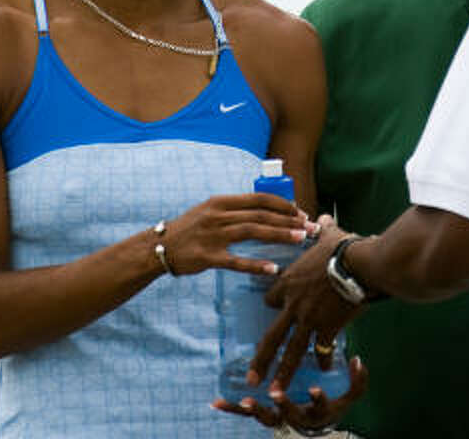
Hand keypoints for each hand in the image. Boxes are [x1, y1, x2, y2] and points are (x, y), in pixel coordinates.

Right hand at [162, 193, 314, 275]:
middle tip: (309, 227)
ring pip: (253, 232)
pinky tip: (272, 269)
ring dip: (279, 235)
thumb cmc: (189, 229)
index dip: (282, 204)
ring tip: (300, 239)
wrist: (158, 247)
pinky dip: (255, 265)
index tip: (300, 212)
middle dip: (289, 220)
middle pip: (260, 215)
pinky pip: (235, 261)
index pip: (258, 198)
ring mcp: (213, 236)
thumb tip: (266, 210)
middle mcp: (218, 215)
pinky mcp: (208, 257)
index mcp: (221, 202)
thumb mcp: (210, 211)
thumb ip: (235, 210)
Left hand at [213, 355, 367, 432]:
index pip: (320, 405)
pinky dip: (231, 409)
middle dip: (284, 405)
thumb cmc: (332, 407)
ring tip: (242, 402)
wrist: (316, 427)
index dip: (318, 399)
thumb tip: (359, 360)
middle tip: (276, 395)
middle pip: (289, 414)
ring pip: (266, 417)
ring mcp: (280, 418)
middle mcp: (297, 418)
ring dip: (255, 409)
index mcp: (318, 412)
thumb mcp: (350, 397)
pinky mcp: (266, 414)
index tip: (316, 389)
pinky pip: (246, 414)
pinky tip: (216, 402)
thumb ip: (358, 381)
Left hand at [250, 216, 366, 393]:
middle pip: (272, 336)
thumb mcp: (329, 235)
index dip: (274, 303)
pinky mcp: (327, 327)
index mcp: (288, 282)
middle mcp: (293, 304)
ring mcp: (309, 318)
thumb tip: (322, 219)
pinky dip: (325, 358)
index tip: (278, 308)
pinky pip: (323, 348)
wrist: (359, 264)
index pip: (271, 299)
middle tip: (252, 378)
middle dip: (261, 359)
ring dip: (283, 372)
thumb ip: (321, 230)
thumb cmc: (343, 247)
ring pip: (291, 350)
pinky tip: (326, 368)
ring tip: (275, 391)